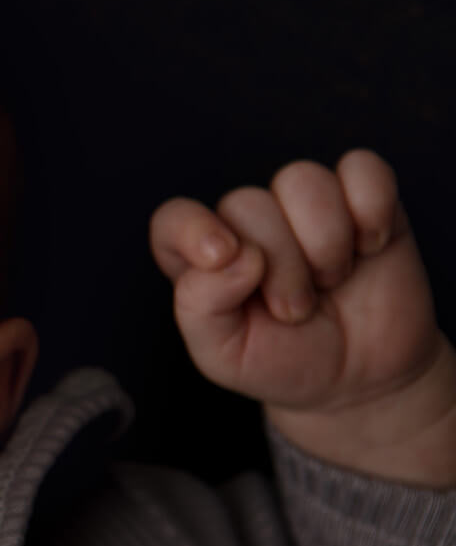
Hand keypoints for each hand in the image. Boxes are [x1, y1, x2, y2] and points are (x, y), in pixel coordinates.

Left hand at [150, 149, 449, 431]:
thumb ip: (201, 306)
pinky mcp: (362, 199)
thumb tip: (232, 254)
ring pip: (302, 180)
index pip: (174, 219)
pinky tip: (370, 248)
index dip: (191, 229)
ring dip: (324, 242)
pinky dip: (371, 208)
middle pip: (247, 203)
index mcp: (203, 258)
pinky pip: (362, 168)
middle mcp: (249, 223)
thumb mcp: (225, 355)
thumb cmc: (284, 362)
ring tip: (331, 281)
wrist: (361, 377)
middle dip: (281, 267)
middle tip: (297, 310)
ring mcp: (305, 207)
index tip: (222, 257)